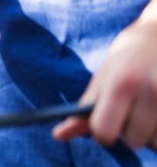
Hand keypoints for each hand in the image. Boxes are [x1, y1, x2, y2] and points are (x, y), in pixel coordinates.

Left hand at [52, 19, 156, 149]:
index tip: (106, 126)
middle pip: (133, 141)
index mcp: (120, 86)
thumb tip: (58, 135)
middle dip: (129, 133)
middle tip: (131, 113)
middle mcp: (149, 92)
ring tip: (148, 113)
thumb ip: (81, 112)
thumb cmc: (125, 61)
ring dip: (150, 135)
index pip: (105, 131)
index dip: (103, 133)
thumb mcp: (101, 81)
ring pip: (155, 144)